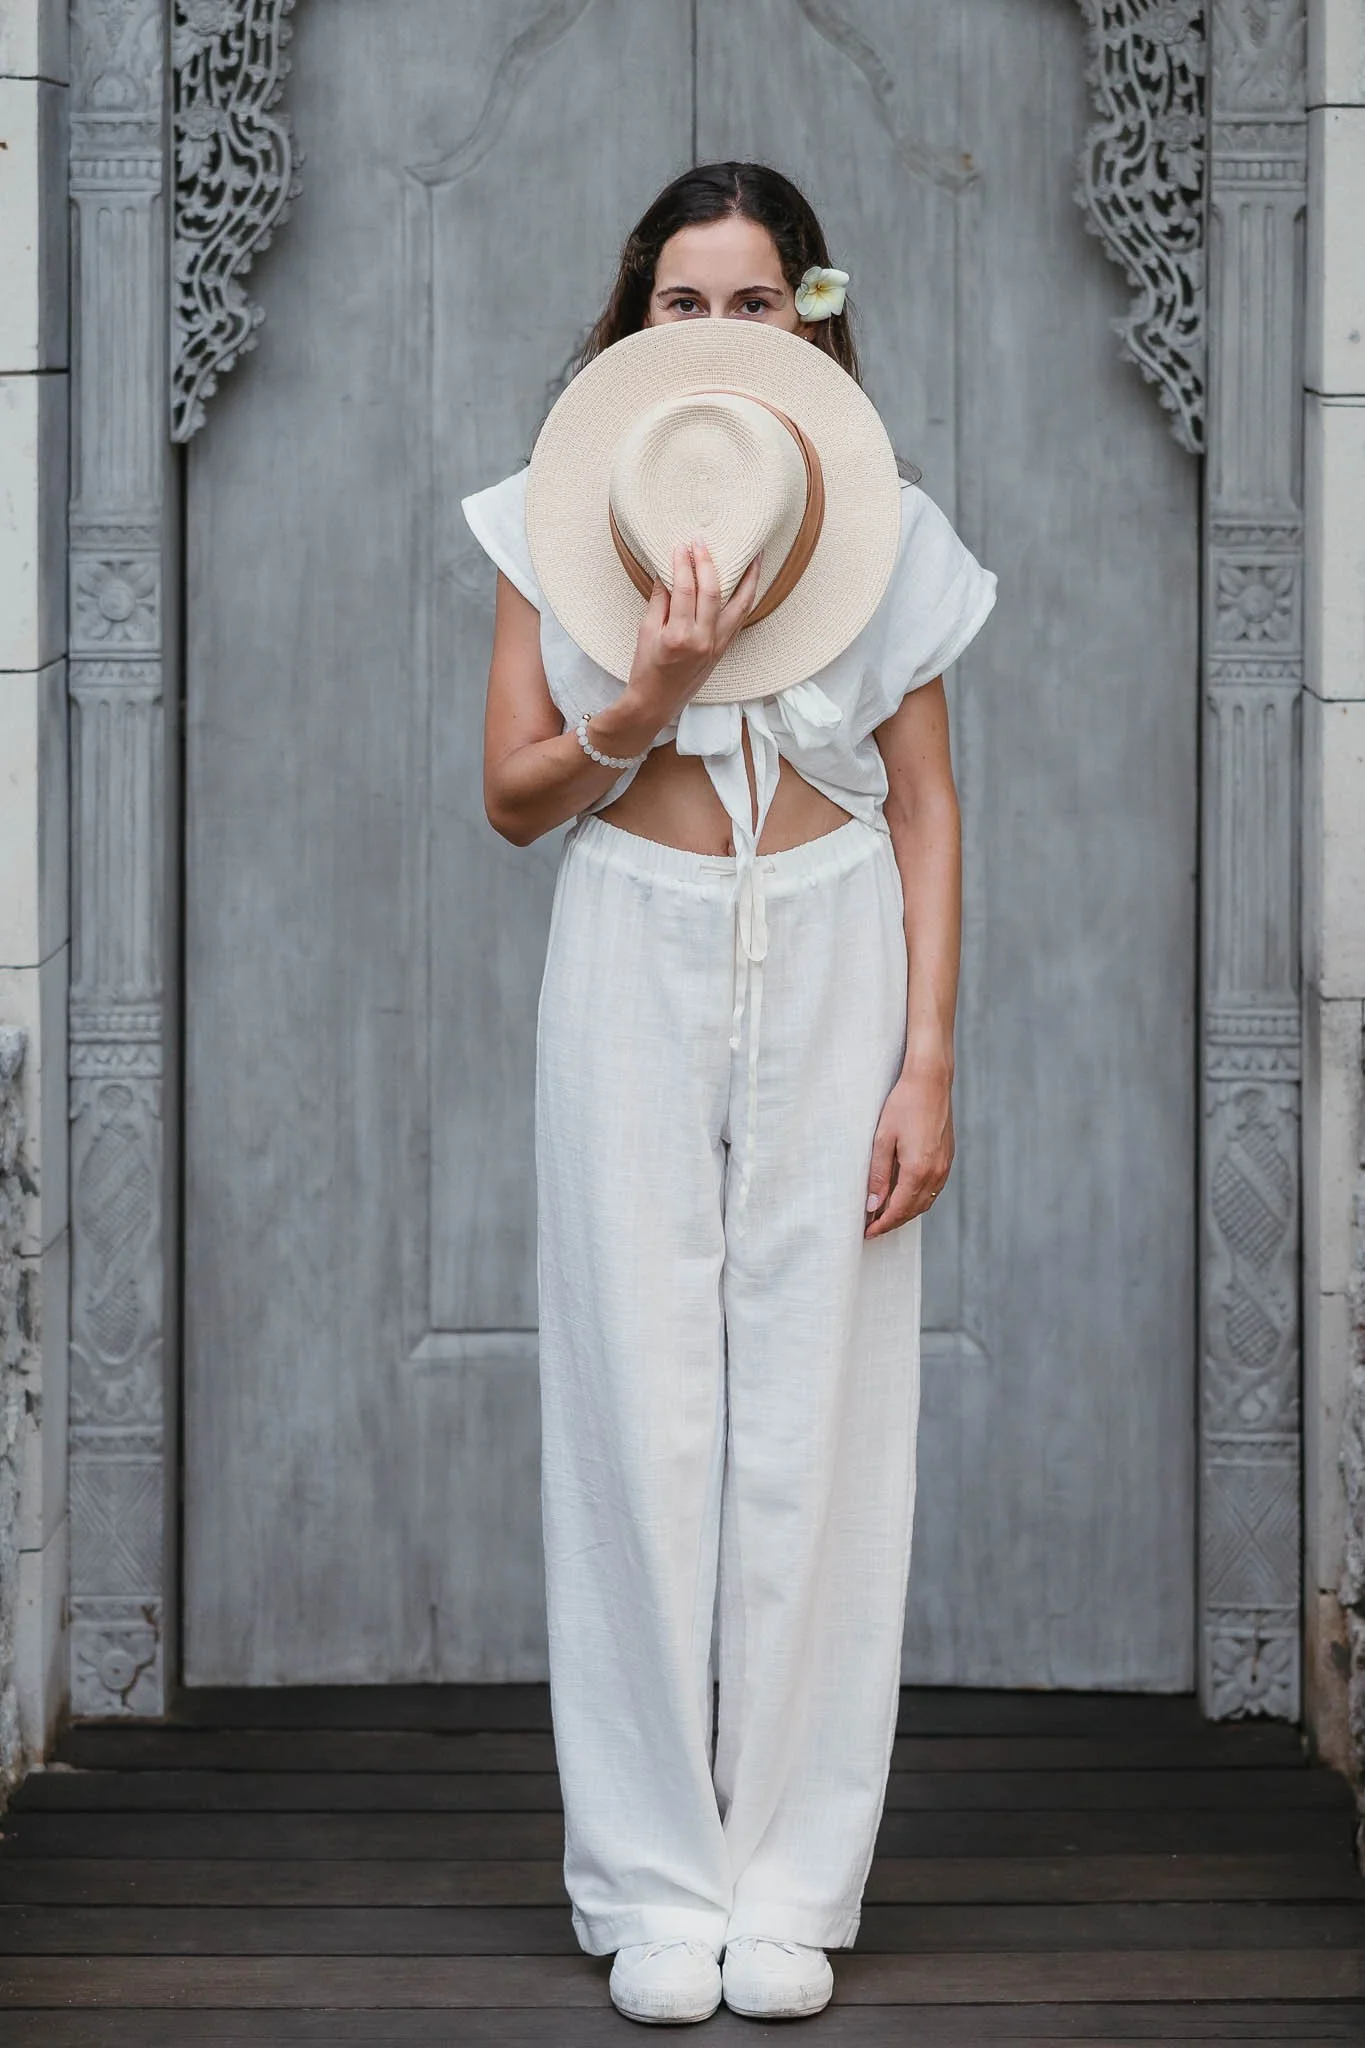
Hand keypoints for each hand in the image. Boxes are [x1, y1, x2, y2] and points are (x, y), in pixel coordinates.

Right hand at [621, 536, 761, 729]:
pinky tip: (750, 583)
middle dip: (708, 563)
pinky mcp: (723, 649)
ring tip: (754, 555)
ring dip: (748, 578)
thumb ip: (659, 600)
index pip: (684, 589)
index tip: (681, 545)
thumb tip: (668, 571)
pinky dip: (746, 598)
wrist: (656, 703)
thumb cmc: (646, 669)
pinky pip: (740, 619)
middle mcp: (703, 640)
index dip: (683, 564)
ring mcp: (717, 645)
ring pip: (739, 605)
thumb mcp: (645, 632)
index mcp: (679, 636)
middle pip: (712, 591)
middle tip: (702, 542)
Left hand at [864, 1067, 953, 1236]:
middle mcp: (936, 1172)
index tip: (868, 1233)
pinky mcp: (947, 1158)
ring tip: (885, 1215)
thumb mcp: (883, 1139)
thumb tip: (873, 1205)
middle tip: (873, 1227)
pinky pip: (933, 1189)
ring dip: (906, 1212)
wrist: (931, 1081)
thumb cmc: (904, 1105)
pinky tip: (904, 1195)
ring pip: (925, 1201)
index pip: (898, 1210)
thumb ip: (878, 1175)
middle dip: (893, 1222)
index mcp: (918, 1170)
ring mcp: (944, 1166)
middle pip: (913, 1210)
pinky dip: (918, 1199)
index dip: (882, 1224)